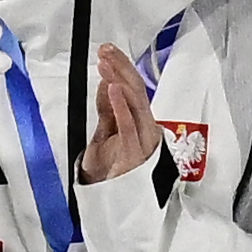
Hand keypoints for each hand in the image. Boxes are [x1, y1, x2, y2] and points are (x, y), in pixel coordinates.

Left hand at [73, 50, 162, 187]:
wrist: (115, 200)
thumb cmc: (114, 169)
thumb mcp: (106, 132)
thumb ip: (109, 109)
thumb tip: (109, 81)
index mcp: (140, 120)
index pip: (133, 87)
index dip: (121, 68)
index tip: (108, 52)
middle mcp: (145, 126)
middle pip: (136, 90)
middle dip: (121, 68)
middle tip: (106, 51)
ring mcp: (142, 138)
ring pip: (135, 102)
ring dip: (120, 80)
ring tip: (107, 64)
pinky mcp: (134, 151)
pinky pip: (128, 124)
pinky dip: (121, 105)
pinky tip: (113, 88)